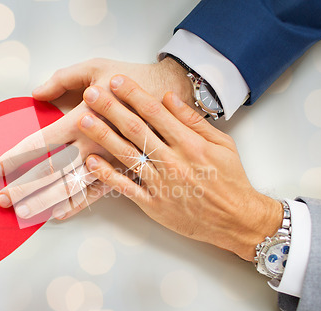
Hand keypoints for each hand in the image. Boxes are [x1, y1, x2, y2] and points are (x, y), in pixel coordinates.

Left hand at [0, 58, 192, 221]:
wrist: (172, 95)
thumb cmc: (132, 79)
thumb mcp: (96, 67)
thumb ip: (62, 79)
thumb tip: (35, 93)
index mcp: (83, 118)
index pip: (41, 142)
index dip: (17, 155)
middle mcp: (92, 145)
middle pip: (51, 172)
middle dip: (24, 187)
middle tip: (1, 200)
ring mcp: (108, 162)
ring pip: (71, 188)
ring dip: (45, 202)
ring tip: (23, 214)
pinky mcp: (123, 171)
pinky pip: (97, 194)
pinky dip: (77, 206)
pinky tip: (58, 215)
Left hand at [77, 74, 282, 260]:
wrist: (236, 219)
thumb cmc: (230, 180)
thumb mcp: (222, 143)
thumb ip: (193, 121)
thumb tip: (168, 97)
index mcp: (190, 144)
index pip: (155, 113)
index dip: (134, 94)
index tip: (116, 80)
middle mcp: (173, 161)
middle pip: (136, 130)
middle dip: (111, 108)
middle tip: (91, 93)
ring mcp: (161, 184)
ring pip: (127, 155)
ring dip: (103, 136)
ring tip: (84, 120)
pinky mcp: (153, 204)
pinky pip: (126, 188)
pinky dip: (107, 175)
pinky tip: (91, 161)